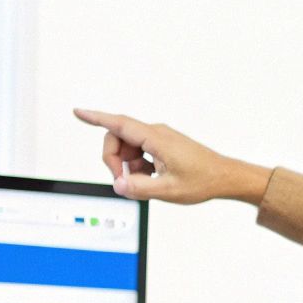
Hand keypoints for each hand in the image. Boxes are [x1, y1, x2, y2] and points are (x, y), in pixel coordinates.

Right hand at [72, 108, 270, 204]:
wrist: (224, 177)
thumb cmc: (203, 180)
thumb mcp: (168, 190)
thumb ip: (139, 188)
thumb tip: (118, 184)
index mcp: (156, 139)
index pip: (119, 124)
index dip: (96, 118)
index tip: (79, 112)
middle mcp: (155, 133)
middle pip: (117, 139)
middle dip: (114, 160)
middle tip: (124, 181)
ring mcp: (158, 138)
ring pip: (127, 147)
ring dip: (128, 166)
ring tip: (146, 182)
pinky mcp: (161, 145)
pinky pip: (138, 152)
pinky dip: (138, 166)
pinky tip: (152, 178)